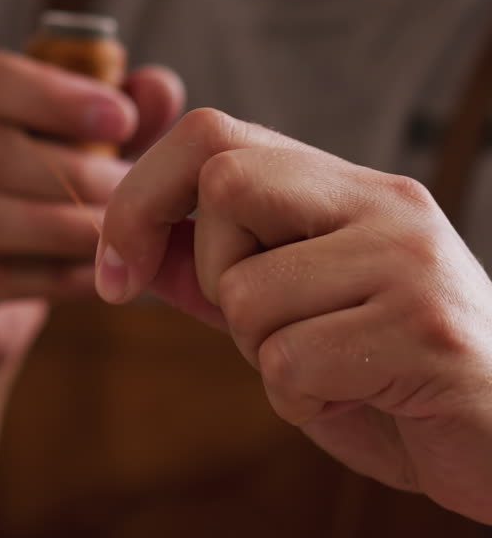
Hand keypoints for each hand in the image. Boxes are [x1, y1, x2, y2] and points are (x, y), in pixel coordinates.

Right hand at [0, 51, 183, 380]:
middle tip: (132, 192)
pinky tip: (100, 277)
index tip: (123, 120)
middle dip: (72, 171)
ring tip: (118, 234)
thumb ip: (119, 121)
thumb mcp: (82, 160)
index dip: (55, 94)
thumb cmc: (38, 213)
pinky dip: (55, 277)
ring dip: (61, 225)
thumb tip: (159, 87)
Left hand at [96, 108, 491, 523]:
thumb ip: (226, 278)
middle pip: (226, 181)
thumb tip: (138, 249)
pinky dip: (299, 402)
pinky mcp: (422, 329)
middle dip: (212, 273)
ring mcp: (406, 260)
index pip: (214, 135)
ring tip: (331, 373)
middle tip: (259, 328)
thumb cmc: (397, 382)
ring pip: (248, 291)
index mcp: (349, 190)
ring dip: (262, 356)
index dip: (140, 197)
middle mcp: (382, 203)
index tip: (116, 272)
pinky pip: (290, 363)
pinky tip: (359, 402)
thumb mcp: (297, 321)